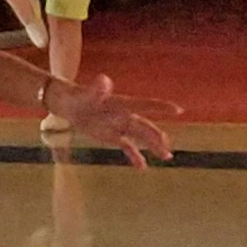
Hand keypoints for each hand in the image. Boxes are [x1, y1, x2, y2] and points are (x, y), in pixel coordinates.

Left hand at [42, 72, 176, 167]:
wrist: (68, 103)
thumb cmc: (77, 95)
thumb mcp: (84, 94)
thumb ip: (95, 89)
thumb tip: (104, 79)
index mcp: (121, 103)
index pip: (144, 104)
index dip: (160, 107)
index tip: (178, 110)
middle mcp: (123, 114)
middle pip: (144, 126)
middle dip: (157, 137)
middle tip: (168, 148)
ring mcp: (119, 125)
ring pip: (140, 137)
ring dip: (153, 146)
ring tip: (167, 156)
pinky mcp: (111, 135)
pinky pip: (127, 146)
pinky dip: (135, 156)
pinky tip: (143, 167)